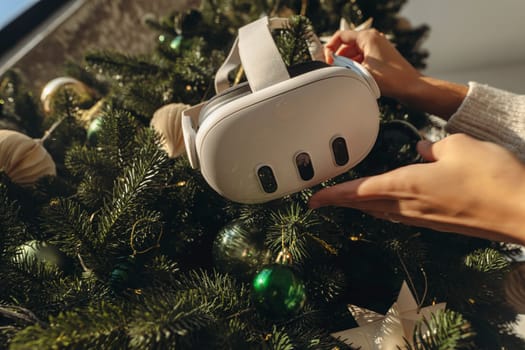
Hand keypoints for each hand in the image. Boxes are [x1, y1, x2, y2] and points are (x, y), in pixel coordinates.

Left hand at [308, 134, 524, 243]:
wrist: (523, 211)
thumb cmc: (491, 178)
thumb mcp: (458, 147)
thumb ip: (435, 148)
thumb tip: (424, 150)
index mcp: (407, 186)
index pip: (358, 191)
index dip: (333, 196)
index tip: (313, 200)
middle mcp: (410, 207)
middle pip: (366, 205)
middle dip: (343, 202)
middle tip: (325, 199)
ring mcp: (425, 219)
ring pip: (384, 211)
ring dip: (364, 205)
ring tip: (351, 198)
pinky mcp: (440, 223)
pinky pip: (404, 215)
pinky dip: (388, 207)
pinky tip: (391, 202)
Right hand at [324, 29, 467, 118]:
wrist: (411, 88)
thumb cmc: (392, 80)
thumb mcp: (361, 73)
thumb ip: (342, 67)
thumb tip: (330, 66)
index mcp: (368, 37)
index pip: (340, 36)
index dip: (330, 48)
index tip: (327, 61)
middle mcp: (373, 39)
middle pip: (346, 46)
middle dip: (338, 59)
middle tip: (334, 72)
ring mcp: (377, 49)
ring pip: (353, 54)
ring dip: (347, 65)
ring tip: (346, 78)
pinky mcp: (380, 59)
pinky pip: (361, 60)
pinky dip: (355, 68)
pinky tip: (355, 80)